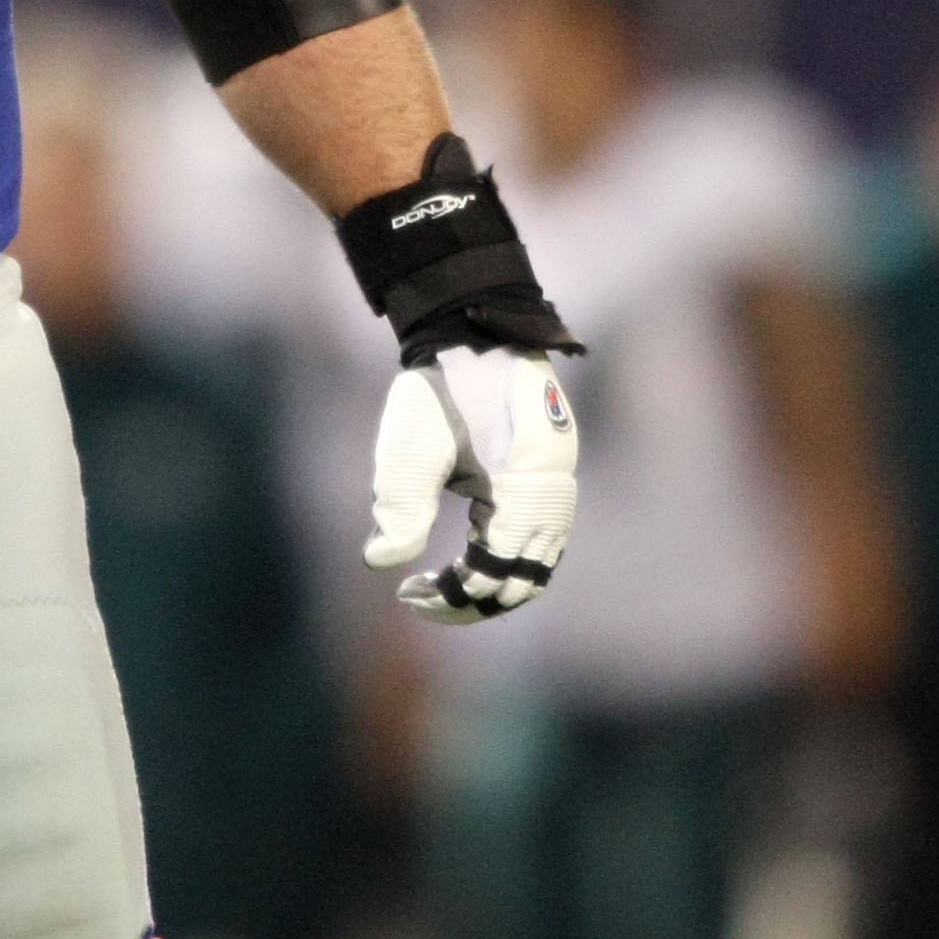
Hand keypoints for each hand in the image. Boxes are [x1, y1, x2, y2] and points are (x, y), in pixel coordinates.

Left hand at [365, 346, 578, 621]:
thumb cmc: (441, 389)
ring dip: (491, 587)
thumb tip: (380, 564)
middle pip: (521, 583)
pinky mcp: (551, 479)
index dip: (449, 597)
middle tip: (420, 600)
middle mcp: (552, 495)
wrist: (475, 334)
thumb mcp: (413, 447)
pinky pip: (541, 541)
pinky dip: (508, 561)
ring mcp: (558, 487)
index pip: (493, 574)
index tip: (404, 593)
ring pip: (536, 567)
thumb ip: (400, 506)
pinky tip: (468, 556)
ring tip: (442, 589)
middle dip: (470, 603)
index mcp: (523, 491)